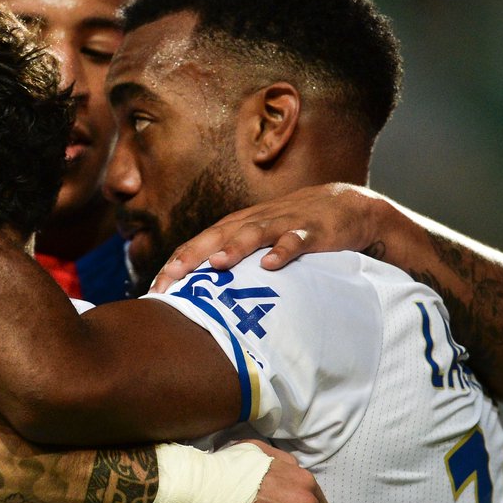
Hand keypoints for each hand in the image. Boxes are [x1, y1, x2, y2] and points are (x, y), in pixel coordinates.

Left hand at [151, 183, 387, 291]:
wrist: (346, 206)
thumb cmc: (292, 229)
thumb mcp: (259, 242)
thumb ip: (234, 264)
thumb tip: (202, 296)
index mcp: (238, 226)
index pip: (199, 243)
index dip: (177, 263)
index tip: (156, 289)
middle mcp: (255, 222)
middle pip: (217, 236)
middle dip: (193, 256)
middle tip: (172, 277)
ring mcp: (283, 223)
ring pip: (253, 233)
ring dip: (234, 247)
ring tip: (216, 265)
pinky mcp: (313, 230)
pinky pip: (297, 239)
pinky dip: (284, 249)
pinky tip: (272, 264)